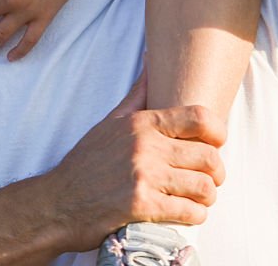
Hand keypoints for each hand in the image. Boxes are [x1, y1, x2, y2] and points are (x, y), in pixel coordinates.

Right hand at [51, 78, 226, 251]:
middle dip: (217, 172)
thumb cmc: (87, 161)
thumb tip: (150, 61)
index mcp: (141, 123)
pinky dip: (195, 216)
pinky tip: (186, 213)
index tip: (217, 143)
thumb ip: (137, 95)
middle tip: (211, 179)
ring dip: (207, 197)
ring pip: (204, 187)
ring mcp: (145, 176)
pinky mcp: (143, 206)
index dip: (218, 131)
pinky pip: (190, 212)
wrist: (59, 201)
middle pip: (208, 156)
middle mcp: (146, 146)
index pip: (198, 117)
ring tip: (199, 198)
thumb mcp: (110, 121)